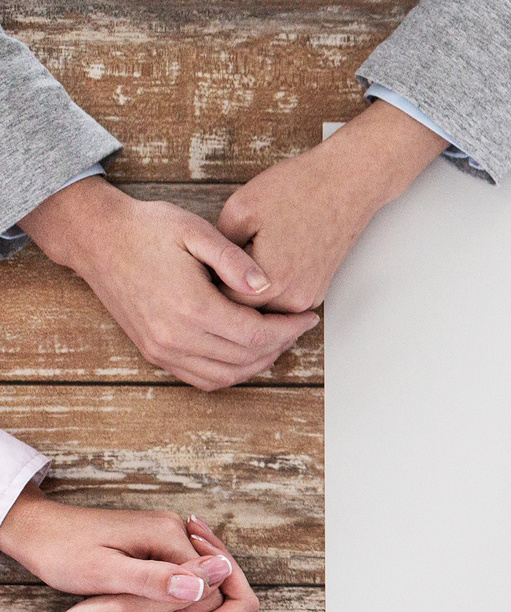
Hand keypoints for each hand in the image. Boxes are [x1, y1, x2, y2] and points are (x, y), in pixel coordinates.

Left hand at [0, 484, 231, 602]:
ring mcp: (166, 532)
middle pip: (206, 577)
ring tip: (139, 608)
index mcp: (167, 534)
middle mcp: (174, 528)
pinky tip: (139, 598)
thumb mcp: (102, 573)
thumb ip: (152, 580)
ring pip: (194, 577)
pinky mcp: (157, 540)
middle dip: (185, 603)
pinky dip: (165, 589)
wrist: (37, 531)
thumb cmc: (61, 552)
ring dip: (175, 598)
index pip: (210, 580)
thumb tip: (201, 587)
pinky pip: (177, 571)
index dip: (190, 609)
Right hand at [8, 519, 258, 611]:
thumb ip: (175, 587)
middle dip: (215, 566)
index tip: (201, 539)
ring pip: (217, 605)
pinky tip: (170, 564)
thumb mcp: (125, 607)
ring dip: (202, 573)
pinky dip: (190, 587)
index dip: (228, 567)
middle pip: (232, 603)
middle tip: (192, 528)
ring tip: (179, 540)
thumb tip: (222, 565)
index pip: (241, 605)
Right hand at [15, 177, 318, 390]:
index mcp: (190, 306)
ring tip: (277, 341)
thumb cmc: (147, 228)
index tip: (308, 318)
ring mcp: (161, 349)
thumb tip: (266, 285)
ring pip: (226, 376)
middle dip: (280, 345)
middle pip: (245, 359)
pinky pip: (201, 379)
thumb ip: (233, 259)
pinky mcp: (153, 352)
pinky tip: (246, 354)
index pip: (256, 335)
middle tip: (296, 327)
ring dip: (258, 364)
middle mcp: (174, 336)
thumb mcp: (195, 229)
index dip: (289, 330)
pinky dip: (230, 374)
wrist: (97, 238)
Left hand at [217, 100, 449, 313]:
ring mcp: (309, 298)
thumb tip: (207, 269)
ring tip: (228, 268)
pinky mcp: (317, 291)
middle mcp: (294, 299)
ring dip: (246, 296)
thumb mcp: (240, 210)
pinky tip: (256, 267)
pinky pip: (281, 302)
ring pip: (264, 312)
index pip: (221, 304)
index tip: (190, 272)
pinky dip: (266, 291)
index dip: (201, 287)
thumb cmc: (298, 190)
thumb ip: (218, 249)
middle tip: (201, 272)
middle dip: (222, 295)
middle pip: (244, 315)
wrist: (347, 183)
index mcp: (272, 282)